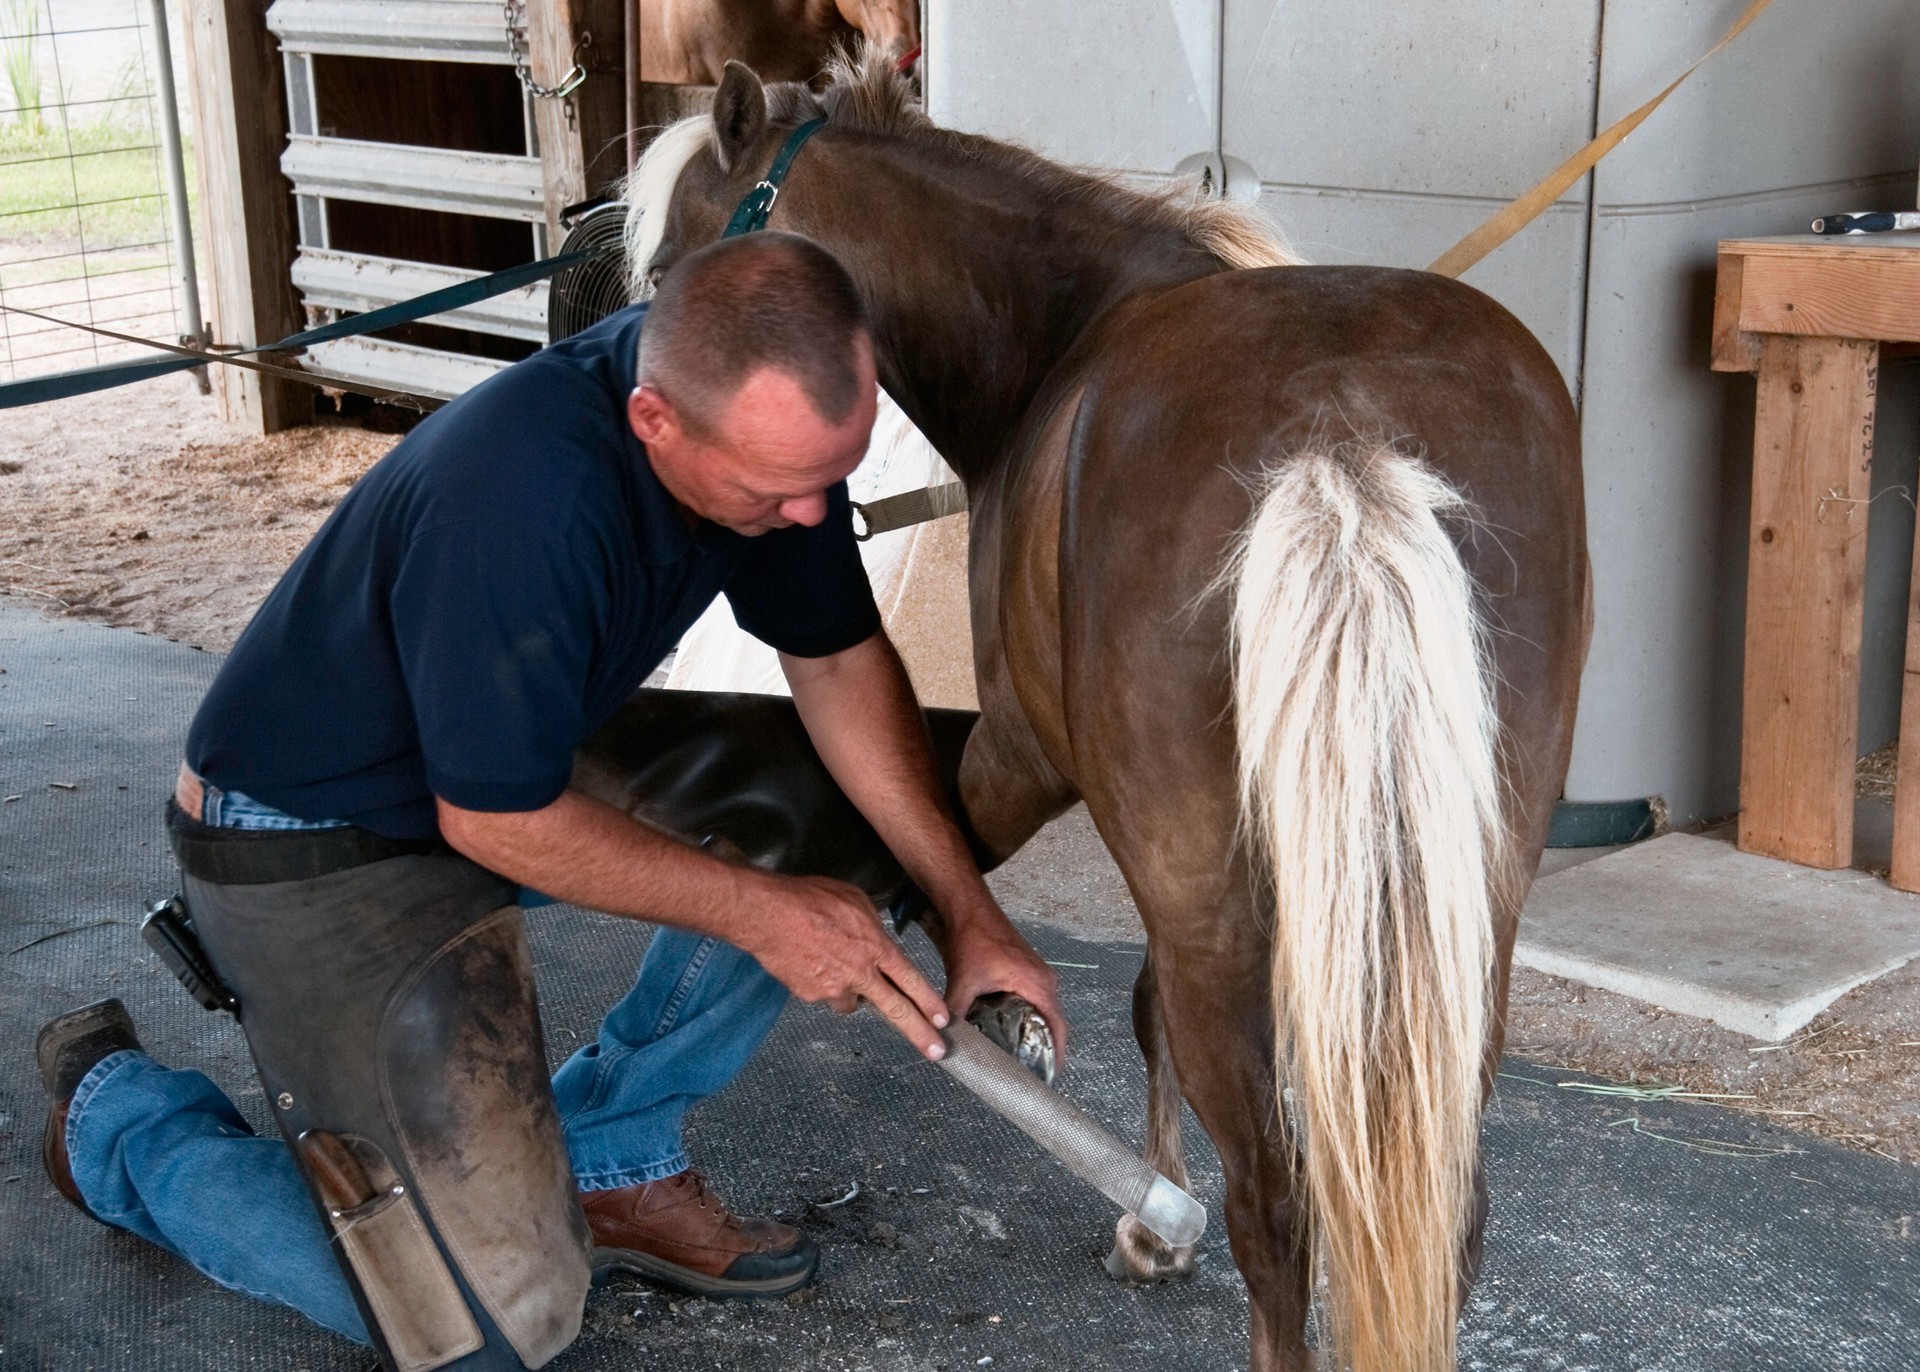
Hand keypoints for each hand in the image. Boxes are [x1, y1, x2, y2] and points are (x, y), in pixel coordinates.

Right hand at [741, 873, 952, 1060]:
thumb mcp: (854, 900)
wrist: (766, 913)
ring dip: (849, 989)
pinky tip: (809, 959)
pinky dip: (820, 981)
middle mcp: (858, 973)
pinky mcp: (810, 996)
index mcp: (874, 947)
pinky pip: (823, 993)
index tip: (943, 1020)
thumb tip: (875, 940)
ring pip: (850, 1000)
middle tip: (936, 1052)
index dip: (928, 1002)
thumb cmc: (809, 899)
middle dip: (919, 1033)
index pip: (910, 980)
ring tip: (830, 961)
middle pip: (895, 1010)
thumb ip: (871, 927)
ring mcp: (833, 988)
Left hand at [938, 902, 1067, 1062]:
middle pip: (1053, 1021)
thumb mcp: (964, 980)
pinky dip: (1030, 1016)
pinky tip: (1013, 1029)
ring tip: (1023, 1057)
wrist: (971, 909)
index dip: (1056, 1054)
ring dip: (1037, 1031)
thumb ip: (956, 1011)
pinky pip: (1036, 999)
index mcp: (1037, 984)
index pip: (1057, 1027)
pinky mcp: (1028, 969)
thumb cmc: (974, 939)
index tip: (1051, 1075)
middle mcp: (1044, 979)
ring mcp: (1038, 973)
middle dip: (1045, 1047)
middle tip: (1032, 1073)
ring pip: (1044, 1010)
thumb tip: (945, 1037)